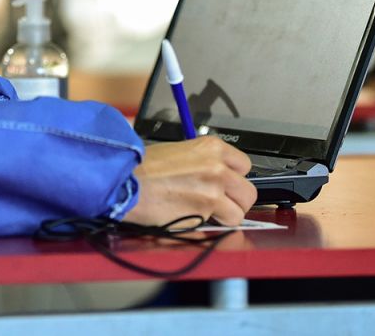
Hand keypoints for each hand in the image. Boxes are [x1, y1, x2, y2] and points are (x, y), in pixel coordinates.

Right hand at [124, 137, 256, 227]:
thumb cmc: (143, 166)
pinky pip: (219, 226)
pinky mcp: (204, 213)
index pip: (244, 165)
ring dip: (225, 216)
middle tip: (221, 203)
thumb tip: (215, 174)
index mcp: (211, 148)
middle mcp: (217, 168)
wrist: (126, 181)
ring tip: (206, 213)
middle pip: (248, 191)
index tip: (226, 183)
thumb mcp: (179, 150)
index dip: (234, 177)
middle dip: (236, 200)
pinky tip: (192, 218)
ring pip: (238, 212)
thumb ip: (204, 161)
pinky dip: (209, 226)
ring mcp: (213, 192)